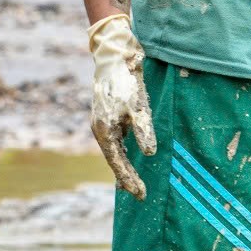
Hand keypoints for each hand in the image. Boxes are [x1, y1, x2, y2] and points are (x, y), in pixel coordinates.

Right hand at [88, 14, 155, 199]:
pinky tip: (128, 154)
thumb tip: (148, 154)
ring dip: (123, 166)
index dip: (130, 179)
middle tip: (140, 195)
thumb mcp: (138, 107)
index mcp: (105, 131)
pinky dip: (122, 152)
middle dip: (126, 177)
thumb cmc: (125, 82)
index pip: (118, 163)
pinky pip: (116, 140)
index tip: (141, 195)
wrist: (115, 56)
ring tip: (130, 183)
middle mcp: (101, 129)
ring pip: (114, 151)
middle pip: (114, 160)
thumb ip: (144, 131)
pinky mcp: (109, 114)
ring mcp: (103, 122)